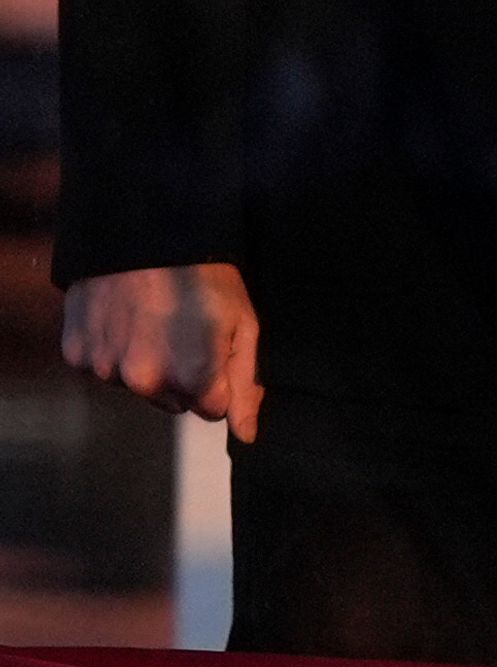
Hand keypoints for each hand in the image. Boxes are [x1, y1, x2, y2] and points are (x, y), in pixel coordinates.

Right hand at [63, 265, 262, 443]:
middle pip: (173, 400)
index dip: (219, 381)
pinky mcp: (78, 355)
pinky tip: (124, 318)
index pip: (212, 410)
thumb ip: (247, 382)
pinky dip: (113, 351)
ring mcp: (107, 370)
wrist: (145, 232)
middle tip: (185, 330)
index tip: (216, 348)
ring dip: (146, 363)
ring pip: (136, 385)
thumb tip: (248, 434)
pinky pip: (102, 368)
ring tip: (154, 319)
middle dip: (183, 376)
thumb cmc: (206, 274)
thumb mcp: (244, 322)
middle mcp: (146, 382)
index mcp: (193, 377)